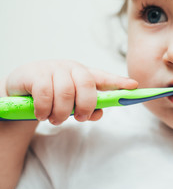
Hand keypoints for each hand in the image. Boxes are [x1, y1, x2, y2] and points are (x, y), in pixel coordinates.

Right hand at [4, 60, 137, 124]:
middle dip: (85, 106)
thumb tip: (99, 114)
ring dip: (61, 113)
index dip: (119, 82)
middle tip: (79, 119)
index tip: (134, 86)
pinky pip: (45, 94)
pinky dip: (45, 109)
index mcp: (84, 75)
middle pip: (87, 85)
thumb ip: (88, 108)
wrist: (22, 88)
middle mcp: (72, 68)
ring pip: (66, 92)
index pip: (104, 77)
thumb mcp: (72, 102)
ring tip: (55, 120)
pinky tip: (42, 114)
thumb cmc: (54, 95)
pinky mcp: (35, 74)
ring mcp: (54, 69)